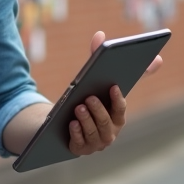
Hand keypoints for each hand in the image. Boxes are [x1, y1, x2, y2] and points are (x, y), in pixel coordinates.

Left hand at [65, 30, 162, 155]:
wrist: (62, 124)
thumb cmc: (84, 99)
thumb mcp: (89, 79)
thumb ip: (96, 58)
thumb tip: (99, 34)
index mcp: (116, 116)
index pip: (120, 109)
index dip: (118, 98)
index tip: (113, 86)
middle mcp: (109, 132)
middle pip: (106, 122)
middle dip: (98, 110)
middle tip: (88, 99)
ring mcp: (95, 143)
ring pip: (93, 133)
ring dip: (86, 120)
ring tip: (77, 108)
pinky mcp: (79, 150)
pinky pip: (79, 144)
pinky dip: (76, 134)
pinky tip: (71, 124)